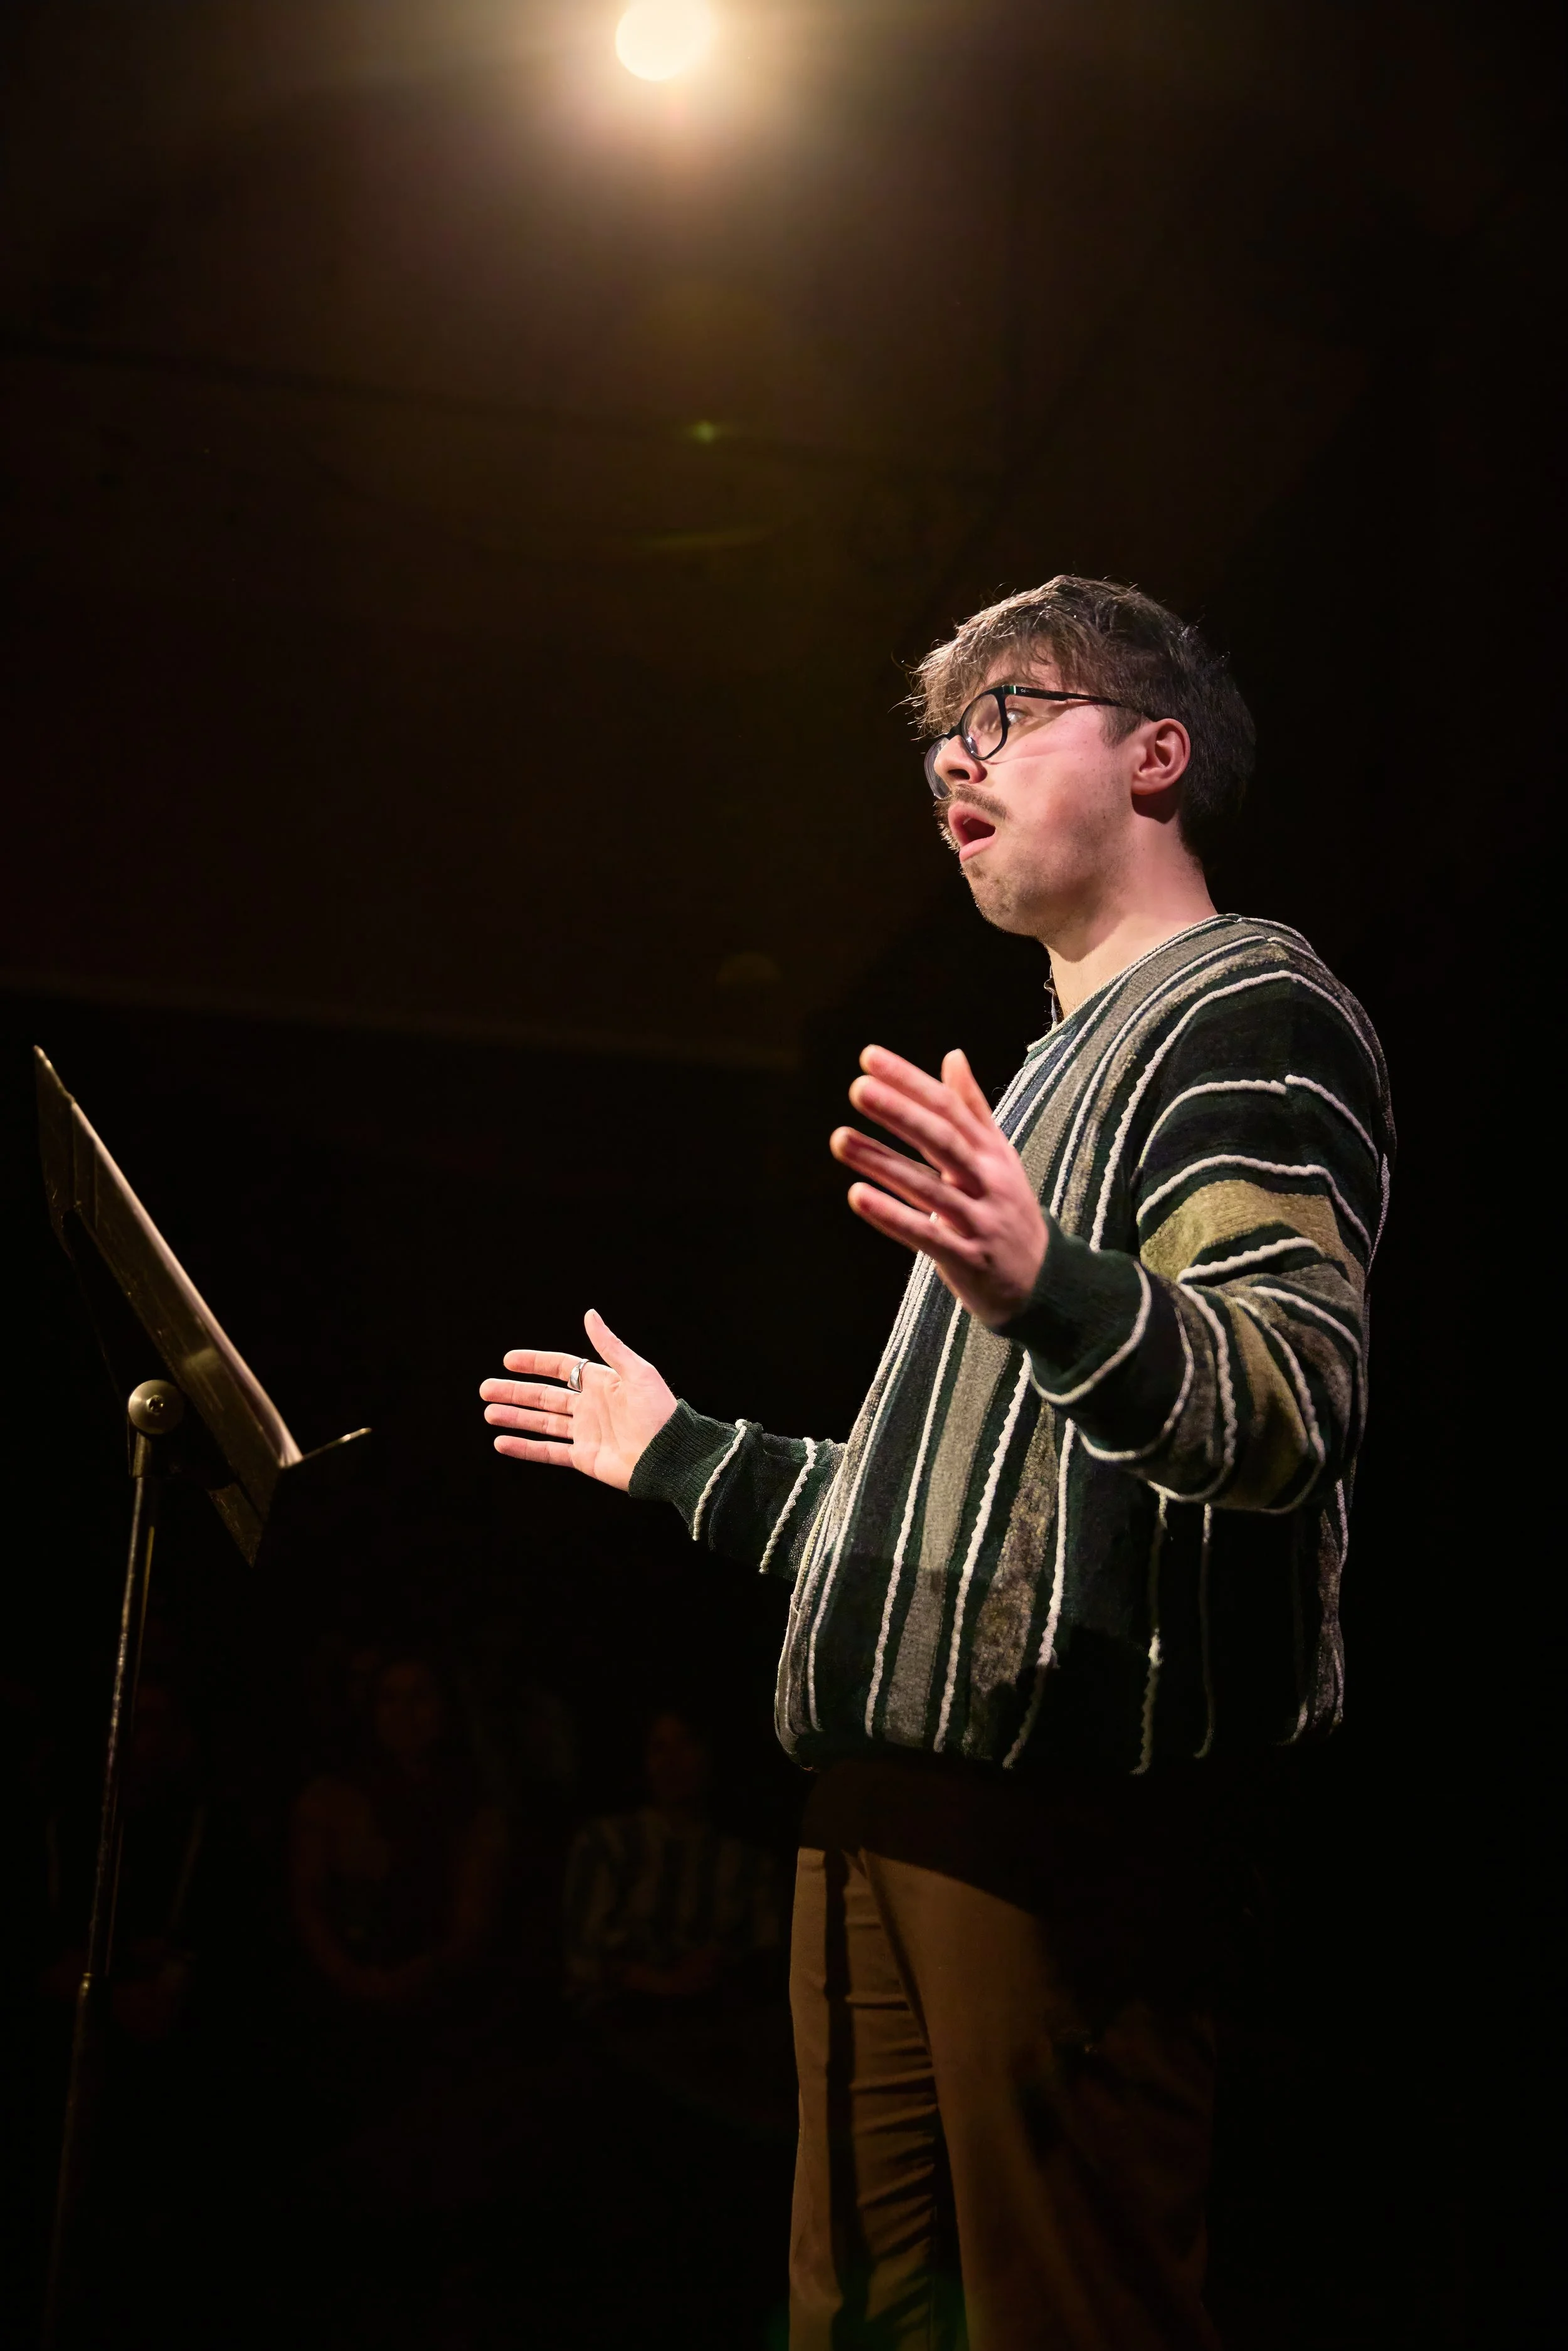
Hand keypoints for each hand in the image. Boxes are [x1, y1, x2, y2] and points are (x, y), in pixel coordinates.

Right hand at [480, 1309, 676, 1490]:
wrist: (670, 1456)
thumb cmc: (659, 1412)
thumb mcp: (638, 1372)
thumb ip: (610, 1346)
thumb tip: (590, 1314)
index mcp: (602, 1383)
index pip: (561, 1368)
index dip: (534, 1363)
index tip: (508, 1360)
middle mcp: (590, 1406)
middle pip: (544, 1395)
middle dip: (515, 1391)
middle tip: (486, 1388)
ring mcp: (585, 1433)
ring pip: (542, 1422)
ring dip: (515, 1417)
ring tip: (489, 1412)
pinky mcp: (584, 1458)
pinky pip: (548, 1451)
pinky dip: (525, 1448)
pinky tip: (502, 1442)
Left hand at [831, 1046, 1047, 1326]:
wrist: (1044, 1281)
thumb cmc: (1008, 1209)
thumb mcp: (998, 1155)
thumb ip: (973, 1108)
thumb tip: (953, 1055)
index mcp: (991, 1152)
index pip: (950, 1107)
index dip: (910, 1081)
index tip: (869, 1057)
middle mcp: (988, 1181)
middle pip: (943, 1140)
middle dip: (901, 1112)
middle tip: (857, 1088)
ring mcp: (979, 1221)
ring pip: (928, 1188)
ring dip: (882, 1162)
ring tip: (839, 1139)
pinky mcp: (967, 1258)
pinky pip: (926, 1235)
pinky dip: (892, 1216)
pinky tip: (856, 1195)